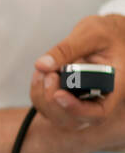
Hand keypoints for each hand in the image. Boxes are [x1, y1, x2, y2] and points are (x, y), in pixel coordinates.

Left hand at [30, 13, 124, 132]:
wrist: (108, 35)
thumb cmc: (107, 34)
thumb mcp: (91, 33)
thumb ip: (67, 48)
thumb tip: (42, 65)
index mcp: (114, 86)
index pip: (99, 112)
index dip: (77, 110)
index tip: (59, 94)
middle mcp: (98, 100)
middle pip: (73, 120)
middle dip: (53, 100)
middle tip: (49, 74)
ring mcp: (82, 102)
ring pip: (57, 116)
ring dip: (42, 96)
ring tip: (45, 70)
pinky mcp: (68, 98)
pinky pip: (48, 106)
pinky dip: (38, 91)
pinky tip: (42, 72)